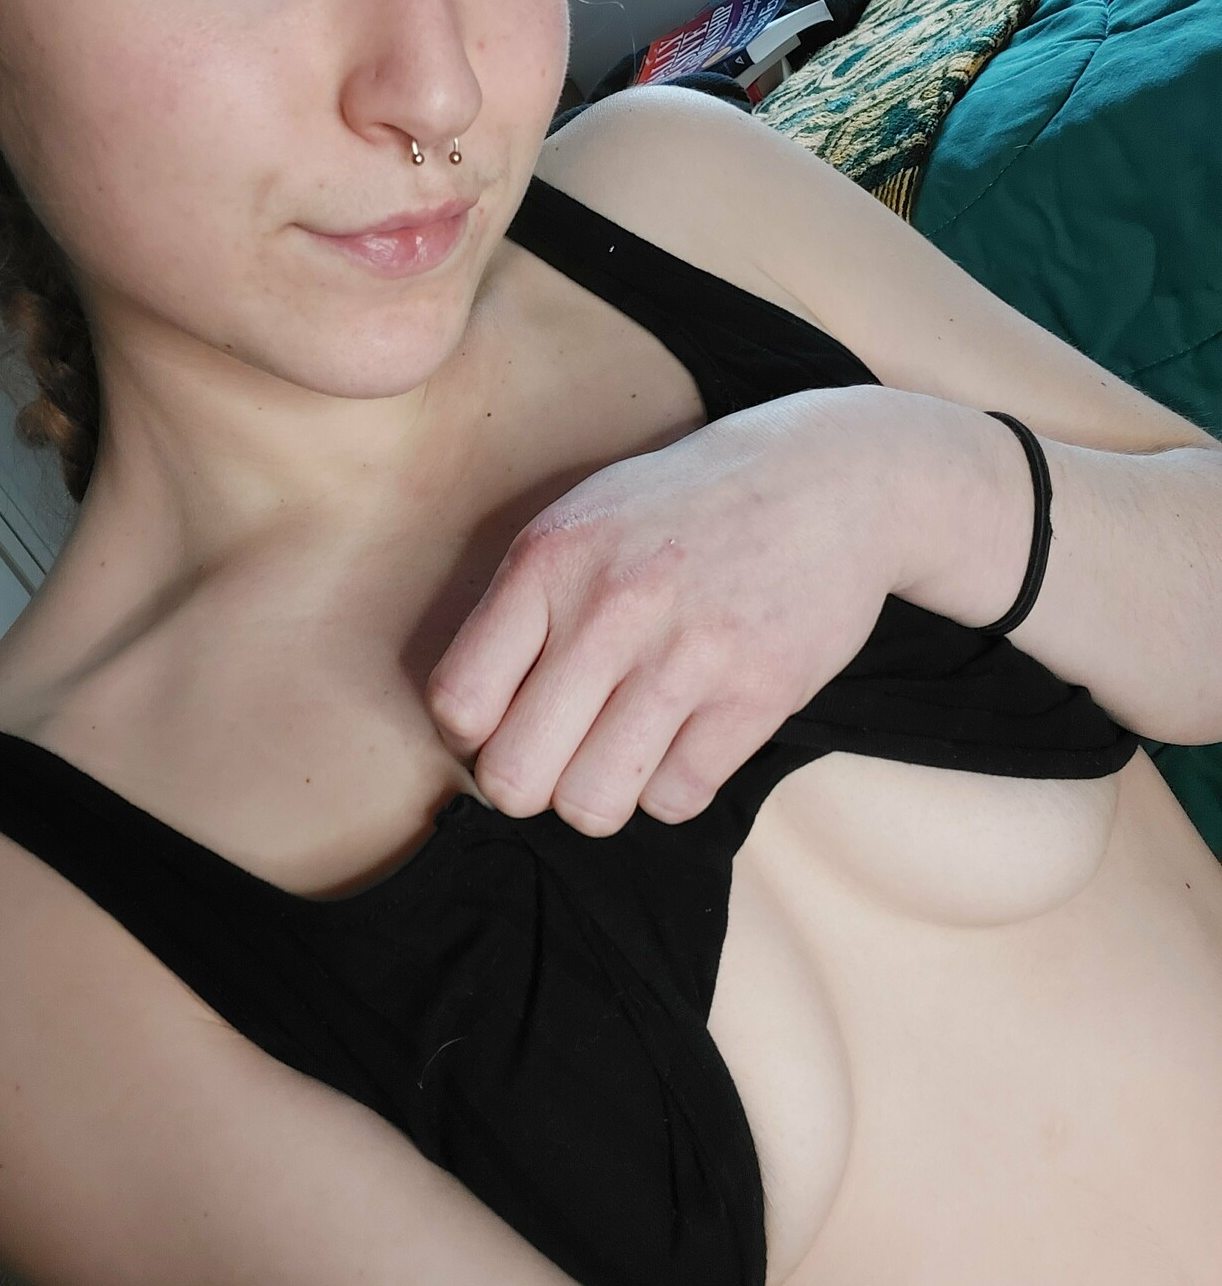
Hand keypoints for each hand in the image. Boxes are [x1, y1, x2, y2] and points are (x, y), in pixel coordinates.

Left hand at [423, 385, 911, 833]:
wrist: (828, 479)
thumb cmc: (684, 510)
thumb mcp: (582, 521)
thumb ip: (520, 609)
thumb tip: (468, 727)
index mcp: (549, 560)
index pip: (458, 703)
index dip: (474, 735)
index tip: (508, 720)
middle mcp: (610, 607)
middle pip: (515, 778)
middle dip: (530, 785)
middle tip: (560, 754)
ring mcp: (688, 654)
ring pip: (592, 806)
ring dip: (600, 797)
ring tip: (619, 753)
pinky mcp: (758, 694)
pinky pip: (675, 800)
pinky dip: (672, 786)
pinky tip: (686, 737)